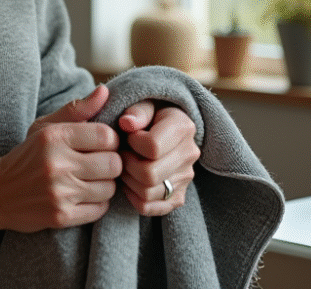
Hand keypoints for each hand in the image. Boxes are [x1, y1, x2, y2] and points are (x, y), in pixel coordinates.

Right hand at [0, 86, 122, 232]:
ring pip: (109, 188)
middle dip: (111, 163)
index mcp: (54, 137)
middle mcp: (57, 164)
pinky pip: (100, 209)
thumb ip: (77, 110)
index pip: (107, 136)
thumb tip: (105, 91)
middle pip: (113, 164)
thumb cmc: (27, 156)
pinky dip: (97, 203)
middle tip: (99, 164)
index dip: (111, 141)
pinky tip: (82, 196)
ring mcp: (59, 192)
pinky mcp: (61, 216)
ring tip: (89, 180)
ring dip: (104, 185)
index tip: (101, 145)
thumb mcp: (45, 127)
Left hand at [116, 101, 199, 215]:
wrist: (160, 127)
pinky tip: (130, 180)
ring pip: (147, 194)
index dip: (132, 142)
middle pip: (149, 175)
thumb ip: (136, 111)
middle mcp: (189, 154)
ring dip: (128, 181)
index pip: (152, 147)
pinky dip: (134, 197)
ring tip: (125, 164)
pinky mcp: (178, 196)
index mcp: (184, 127)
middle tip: (121, 153)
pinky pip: (149, 208)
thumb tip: (126, 123)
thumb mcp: (144, 103)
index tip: (128, 135)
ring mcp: (186, 178)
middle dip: (127, 164)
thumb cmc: (148, 114)